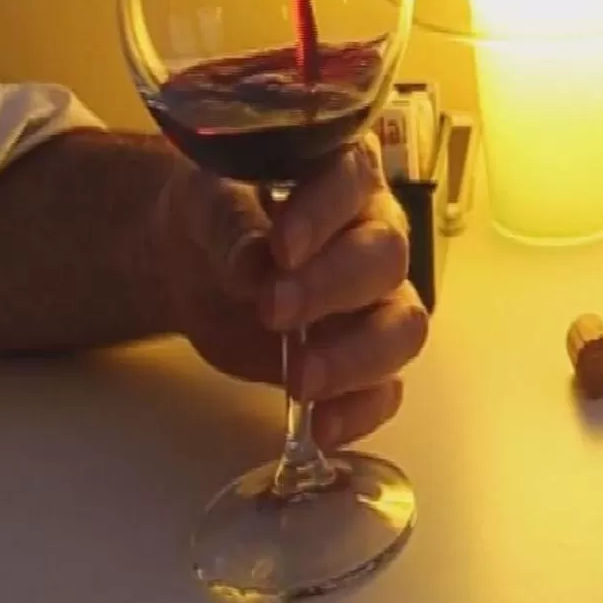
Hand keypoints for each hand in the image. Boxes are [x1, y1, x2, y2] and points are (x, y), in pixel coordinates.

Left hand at [150, 140, 428, 446]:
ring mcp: (378, 298)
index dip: (324, 213)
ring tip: (302, 381)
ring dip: (358, 358)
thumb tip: (251, 264)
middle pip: (386, 258)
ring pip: (404, 326)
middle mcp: (376, 231)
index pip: (353, 181)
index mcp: (342, 175)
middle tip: (273, 311)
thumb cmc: (214, 213)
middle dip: (333, 288)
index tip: (281, 247)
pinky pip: (388, 386)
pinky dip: (363, 410)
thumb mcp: (205, 201)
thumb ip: (230, 222)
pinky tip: (321, 426)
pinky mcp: (363, 355)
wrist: (197, 263)